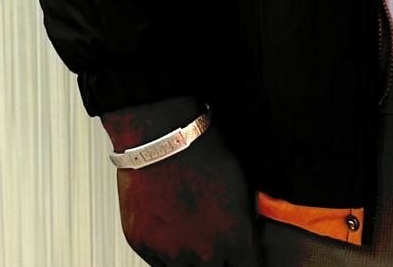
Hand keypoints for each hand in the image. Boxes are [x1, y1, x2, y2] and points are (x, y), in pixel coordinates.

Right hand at [102, 97, 262, 266]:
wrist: (163, 137)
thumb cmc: (204, 150)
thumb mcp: (241, 184)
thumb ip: (243, 219)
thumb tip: (247, 231)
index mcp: (235, 236)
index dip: (248, 261)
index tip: (246, 256)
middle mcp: (204, 252)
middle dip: (223, 263)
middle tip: (221, 250)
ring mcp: (171, 253)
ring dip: (194, 264)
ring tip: (195, 246)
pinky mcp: (144, 246)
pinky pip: (159, 265)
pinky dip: (168, 258)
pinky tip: (174, 241)